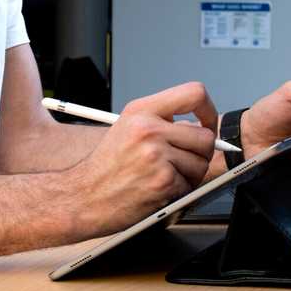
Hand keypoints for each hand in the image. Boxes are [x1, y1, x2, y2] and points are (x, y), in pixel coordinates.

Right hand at [64, 82, 219, 237]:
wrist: (83, 197)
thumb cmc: (105, 167)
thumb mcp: (126, 127)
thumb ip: (160, 120)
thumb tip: (198, 126)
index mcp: (141, 111)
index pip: (194, 93)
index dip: (208, 110)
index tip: (207, 123)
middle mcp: (149, 129)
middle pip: (206, 136)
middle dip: (200, 153)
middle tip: (182, 161)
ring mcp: (156, 156)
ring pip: (201, 164)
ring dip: (189, 175)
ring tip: (164, 176)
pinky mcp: (162, 182)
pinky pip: (190, 186)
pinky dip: (178, 192)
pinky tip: (157, 190)